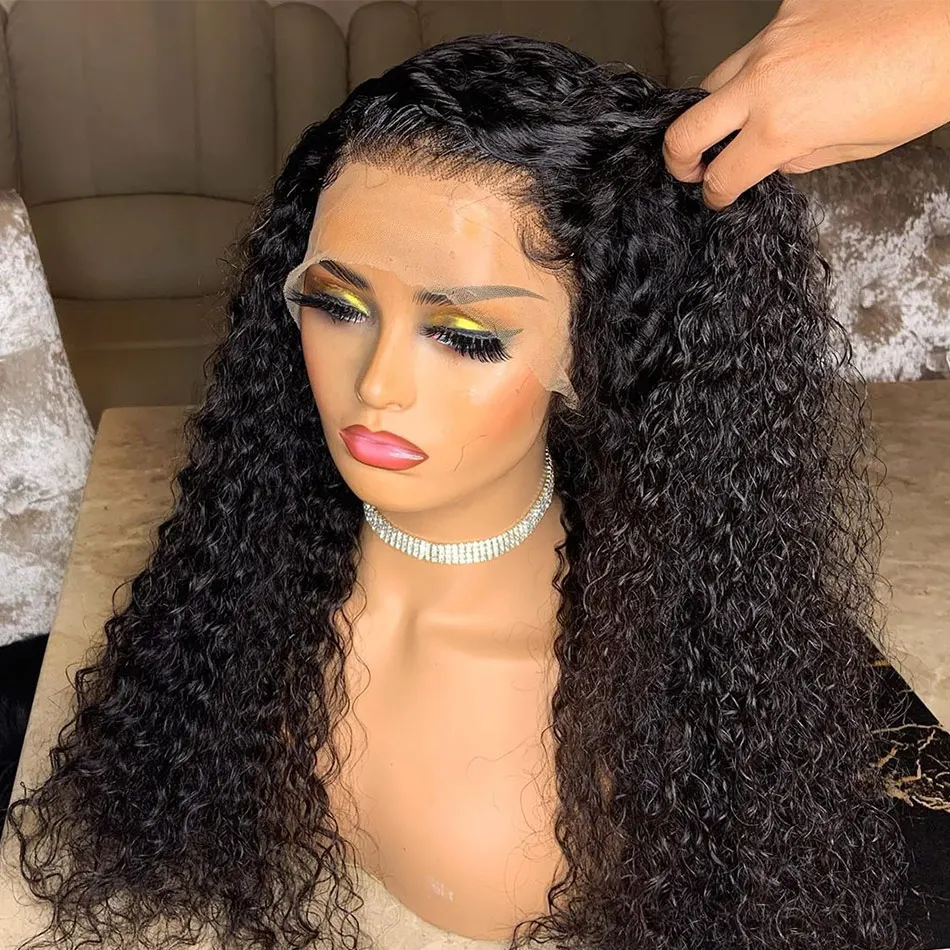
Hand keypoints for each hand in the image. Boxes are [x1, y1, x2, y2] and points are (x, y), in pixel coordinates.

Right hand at [663, 0, 949, 209]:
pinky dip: (764, 65)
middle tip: (691, 168)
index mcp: (782, 128)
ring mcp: (773, 40)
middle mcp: (765, 82)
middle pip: (687, 129)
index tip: (719, 195)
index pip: (722, 175)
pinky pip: (757, 45)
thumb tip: (773, 158)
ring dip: (717, 108)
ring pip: (714, 82)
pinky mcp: (789, 9)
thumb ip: (801, 156)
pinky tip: (794, 71)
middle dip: (680, 158)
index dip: (716, 194)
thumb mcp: (860, 147)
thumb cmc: (924, 84)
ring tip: (739, 119)